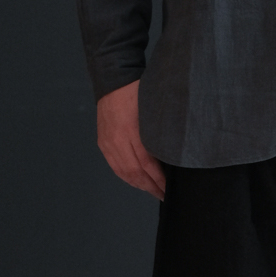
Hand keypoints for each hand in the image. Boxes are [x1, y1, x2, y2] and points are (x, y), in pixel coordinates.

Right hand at [96, 79, 165, 199]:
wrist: (113, 80)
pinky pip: (115, 167)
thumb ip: (160, 133)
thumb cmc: (138, 91)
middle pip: (134, 173)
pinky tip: (137, 182)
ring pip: (123, 172)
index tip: (169, 188)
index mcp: (131, 131)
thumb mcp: (154, 110)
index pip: (147, 164)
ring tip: (153, 192)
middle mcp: (117, 140)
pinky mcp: (102, 143)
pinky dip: (127, 177)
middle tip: (164, 196)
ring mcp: (107, 143)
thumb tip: (173, 155)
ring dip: (139, 185)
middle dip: (151, 187)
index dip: (158, 179)